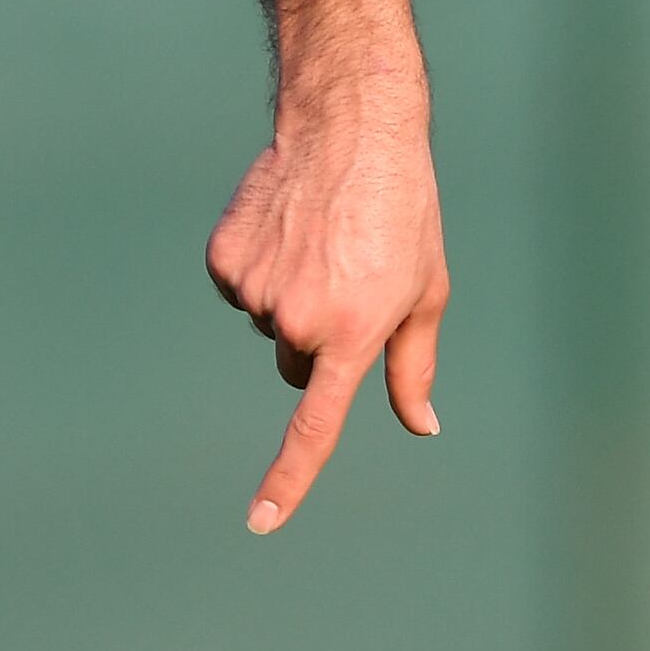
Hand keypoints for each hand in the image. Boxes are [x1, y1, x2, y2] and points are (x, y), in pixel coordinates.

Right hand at [204, 86, 449, 533]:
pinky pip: (240, 289)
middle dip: (318, 340)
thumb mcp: (426, 290)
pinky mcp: (223, 262)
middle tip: (347, 278)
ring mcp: (255, 292)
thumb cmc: (403, 212)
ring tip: (322, 240)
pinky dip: (260, 267)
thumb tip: (424, 426)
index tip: (261, 520)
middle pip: (295, 368)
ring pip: (267, 325)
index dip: (288, 479)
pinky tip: (288, 226)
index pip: (315, 426)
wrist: (350, 129)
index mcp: (354, 335)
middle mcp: (297, 321)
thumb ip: (415, 367)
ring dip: (291, 298)